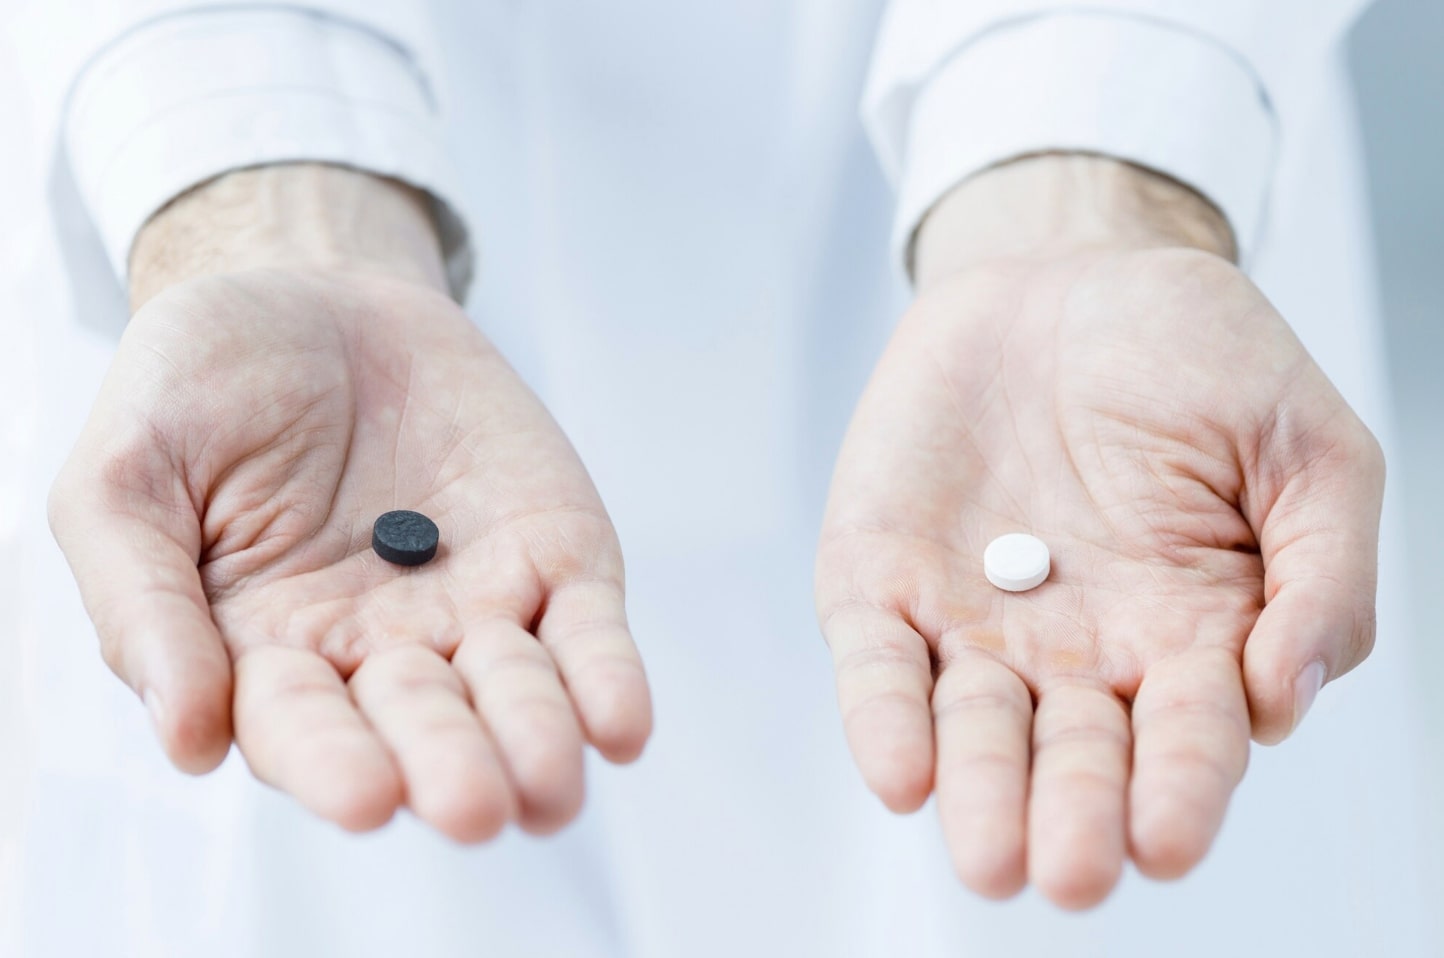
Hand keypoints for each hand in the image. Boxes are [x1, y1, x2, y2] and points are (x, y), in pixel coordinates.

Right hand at [50, 165, 651, 839]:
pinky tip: (621, 724)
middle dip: (450, 766)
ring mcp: (477, 608)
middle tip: (473, 803)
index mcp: (267, 653)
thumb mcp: (126, 477)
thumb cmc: (203, 386)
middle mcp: (381, 652)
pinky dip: (606, 677)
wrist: (314, 295)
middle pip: (423, 727)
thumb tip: (187, 742)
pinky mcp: (552, 557)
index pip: (301, 731)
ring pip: (516, 695)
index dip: (332, 764)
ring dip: (537, 740)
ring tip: (552, 782)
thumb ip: (144, 602)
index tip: (366, 796)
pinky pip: (588, 628)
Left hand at [815, 156, 1381, 907]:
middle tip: (1065, 872)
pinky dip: (885, 716)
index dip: (1180, 788)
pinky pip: (879, 662)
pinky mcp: (883, 581)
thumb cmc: (1194, 358)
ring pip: (973, 728)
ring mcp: (973, 622)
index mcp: (1188, 635)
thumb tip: (1283, 696)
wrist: (1068, 275)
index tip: (1166, 840)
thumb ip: (1320, 573)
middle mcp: (1077, 651)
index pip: (1188, 736)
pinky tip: (900, 770)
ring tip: (985, 851)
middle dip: (1069, 814)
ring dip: (978, 789)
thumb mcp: (1305, 447)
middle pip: (1073, 755)